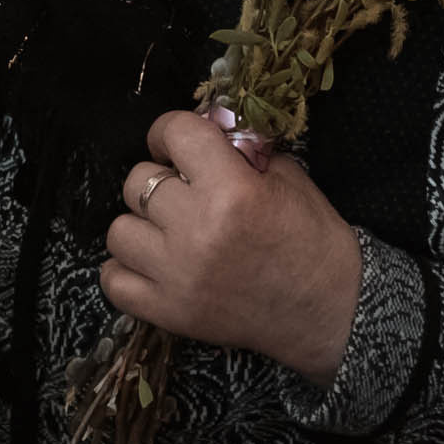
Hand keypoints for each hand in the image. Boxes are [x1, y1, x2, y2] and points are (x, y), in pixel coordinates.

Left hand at [100, 110, 362, 388]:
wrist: (329, 310)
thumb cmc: (312, 239)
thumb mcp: (286, 177)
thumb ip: (239, 151)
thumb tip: (202, 130)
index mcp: (231, 190)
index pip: (174, 132)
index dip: (169, 131)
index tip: (174, 143)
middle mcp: (197, 230)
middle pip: (137, 181)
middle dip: (159, 179)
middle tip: (181, 192)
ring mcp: (177, 275)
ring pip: (119, 230)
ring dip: (140, 225)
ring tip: (167, 232)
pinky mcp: (169, 313)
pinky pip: (113, 281)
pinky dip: (126, 270)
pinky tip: (152, 264)